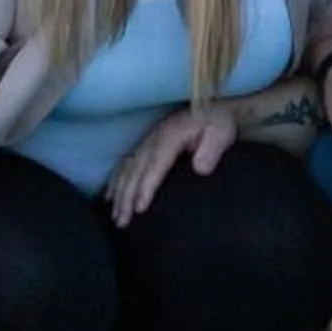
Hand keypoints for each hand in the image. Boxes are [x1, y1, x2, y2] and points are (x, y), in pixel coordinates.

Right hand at [108, 102, 240, 225]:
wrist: (210, 109)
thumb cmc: (217, 124)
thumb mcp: (222, 132)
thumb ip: (212, 150)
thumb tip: (200, 169)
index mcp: (170, 137)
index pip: (155, 165)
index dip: (145, 187)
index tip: (140, 208)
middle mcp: (153, 140)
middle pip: (135, 171)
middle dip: (126, 197)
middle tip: (122, 222)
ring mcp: (146, 143)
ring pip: (126, 170)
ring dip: (118, 194)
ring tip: (116, 217)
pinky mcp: (144, 146)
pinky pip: (124, 165)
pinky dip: (114, 182)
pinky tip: (110, 197)